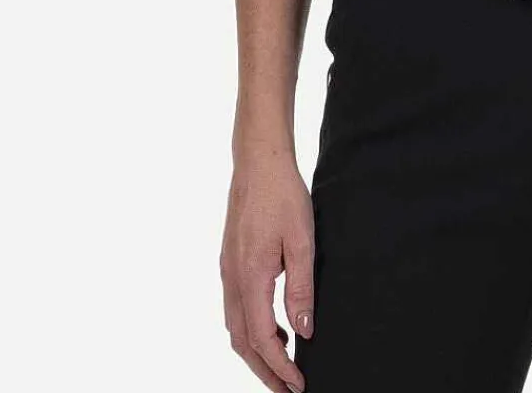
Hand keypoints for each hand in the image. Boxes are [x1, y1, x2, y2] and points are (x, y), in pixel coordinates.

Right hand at [220, 154, 315, 392]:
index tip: (299, 384)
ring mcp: (227, 270)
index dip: (280, 366)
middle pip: (242, 342)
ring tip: (284, 364)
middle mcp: (231, 279)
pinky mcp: (230, 261)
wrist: (259, 162)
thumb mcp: (302, 240)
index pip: (262, 339)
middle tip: (287, 390)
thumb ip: (301, 288)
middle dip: (264, 371)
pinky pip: (236, 308)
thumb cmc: (283, 195)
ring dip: (256, 352)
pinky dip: (252, 328)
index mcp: (250, 277)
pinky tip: (275, 325)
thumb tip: (304, 331)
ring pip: (236, 327)